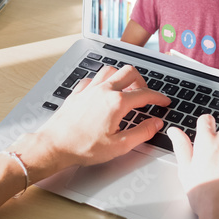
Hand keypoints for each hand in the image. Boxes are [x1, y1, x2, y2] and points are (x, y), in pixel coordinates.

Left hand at [13, 65, 169, 178]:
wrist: (54, 145)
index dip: (159, 97)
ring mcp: (89, 89)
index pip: (145, 94)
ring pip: (110, 70)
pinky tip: (102, 91)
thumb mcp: (119, 146)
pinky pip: (93, 78)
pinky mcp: (77, 93)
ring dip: (122, 77)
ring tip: (126, 90)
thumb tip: (156, 123)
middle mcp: (104, 90)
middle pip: (129, 72)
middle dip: (142, 81)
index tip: (164, 101)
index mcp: (117, 102)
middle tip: (145, 94)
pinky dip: (102, 81)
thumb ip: (142, 132)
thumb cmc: (83, 148)